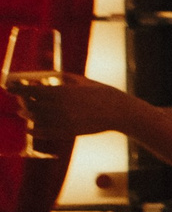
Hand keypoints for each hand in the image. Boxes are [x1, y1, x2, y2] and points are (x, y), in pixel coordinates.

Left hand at [7, 73, 132, 139]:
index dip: (17, 88)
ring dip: (27, 114)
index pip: (31, 90)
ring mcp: (63, 121)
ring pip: (35, 119)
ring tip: (23, 111)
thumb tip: (42, 78)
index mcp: (62, 92)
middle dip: (22, 101)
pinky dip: (34, 131)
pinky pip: (45, 133)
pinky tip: (29, 128)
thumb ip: (61, 78)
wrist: (120, 112)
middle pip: (31, 105)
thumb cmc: (102, 92)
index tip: (8, 86)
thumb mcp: (81, 80)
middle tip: (19, 98)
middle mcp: (59, 107)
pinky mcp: (68, 132)